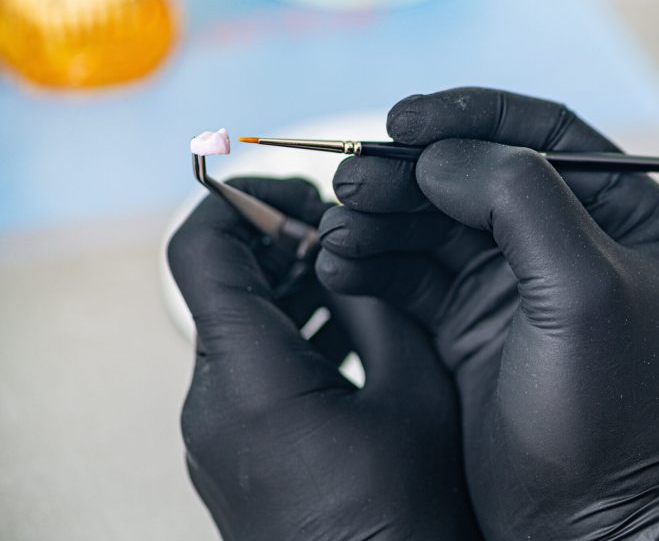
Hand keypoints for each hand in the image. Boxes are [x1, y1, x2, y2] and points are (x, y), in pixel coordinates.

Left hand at [167, 178, 480, 540]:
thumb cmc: (407, 515)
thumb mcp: (414, 392)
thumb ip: (380, 306)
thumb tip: (353, 248)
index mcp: (249, 377)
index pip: (202, 249)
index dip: (245, 200)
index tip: (303, 190)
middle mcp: (212, 403)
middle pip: (221, 285)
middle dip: (281, 242)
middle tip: (351, 230)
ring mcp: (215, 435)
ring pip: (237, 327)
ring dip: (289, 288)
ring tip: (361, 276)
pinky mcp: (232, 454)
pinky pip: (247, 371)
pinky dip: (288, 334)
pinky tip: (348, 331)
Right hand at [316, 88, 658, 539]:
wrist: (584, 523)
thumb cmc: (607, 416)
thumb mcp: (582, 293)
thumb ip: (520, 200)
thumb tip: (444, 154)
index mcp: (624, 216)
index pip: (542, 133)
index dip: (469, 117)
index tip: (403, 122)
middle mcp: (568, 239)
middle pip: (474, 175)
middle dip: (409, 174)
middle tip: (352, 182)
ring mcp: (514, 281)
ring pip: (433, 221)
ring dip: (380, 217)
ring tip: (337, 229)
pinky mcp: (468, 321)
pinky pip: (410, 271)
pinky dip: (372, 262)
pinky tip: (340, 263)